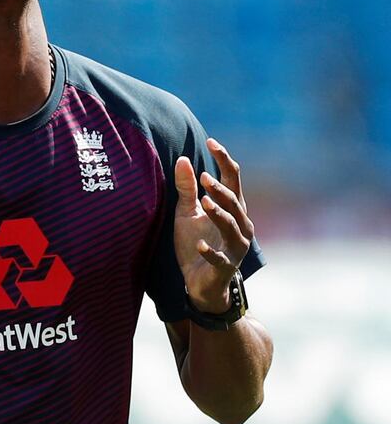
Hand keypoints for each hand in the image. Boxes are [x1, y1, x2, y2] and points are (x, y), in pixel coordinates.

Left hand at [173, 139, 253, 313]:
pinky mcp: (225, 266)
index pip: (233, 179)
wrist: (200, 282)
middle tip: (202, 176)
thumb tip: (182, 159)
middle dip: (220, 188)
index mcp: (232, 208)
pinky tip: (200, 244)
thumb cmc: (196, 242)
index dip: (224, 160)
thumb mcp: (187, 212)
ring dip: (219, 213)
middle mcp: (240, 224)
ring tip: (204, 202)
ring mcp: (235, 247)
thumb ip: (186, 188)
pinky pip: (220, 258)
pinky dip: (211, 251)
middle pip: (235, 200)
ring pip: (232, 225)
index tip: (211, 141)